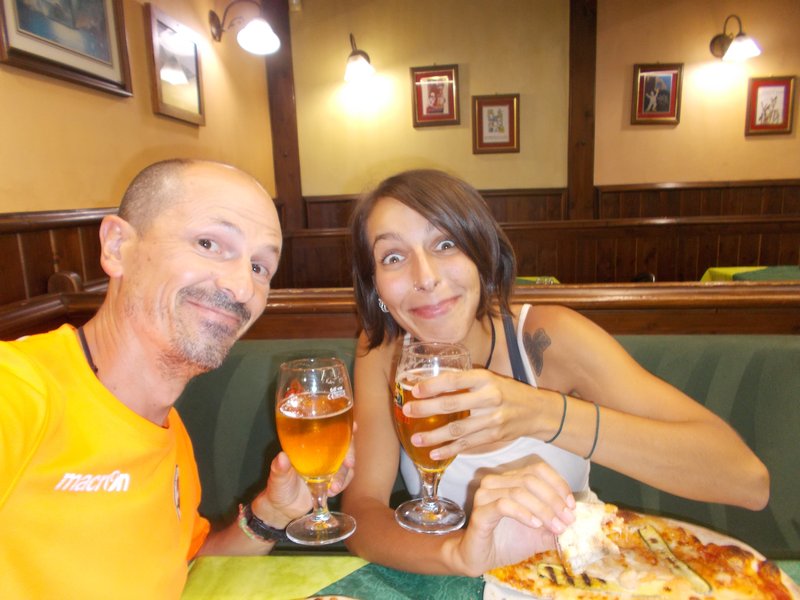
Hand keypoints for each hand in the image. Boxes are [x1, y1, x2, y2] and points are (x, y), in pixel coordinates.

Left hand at [251, 430, 355, 526]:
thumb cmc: (278, 487)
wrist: (284, 508)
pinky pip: (346, 477)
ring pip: (347, 463)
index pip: (328, 429)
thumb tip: (282, 457)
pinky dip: (342, 483)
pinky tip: (332, 491)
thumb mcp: (277, 477)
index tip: (353, 426)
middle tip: (349, 463)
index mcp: (308, 444)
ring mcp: (330, 465)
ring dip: (344, 474)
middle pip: (345, 444)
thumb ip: (279, 468)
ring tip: (333, 487)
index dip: (343, 424)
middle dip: (350, 452)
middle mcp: (322, 452)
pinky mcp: (334, 478)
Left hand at [403, 369, 534, 459]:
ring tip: (416, 439)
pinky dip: (449, 450)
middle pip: (452, 405)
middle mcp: (489, 398)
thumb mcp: (489, 378)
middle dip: (426, 409)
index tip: (415, 389)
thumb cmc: (507, 391)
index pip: (454, 381)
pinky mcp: (494, 436)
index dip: (433, 385)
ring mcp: (492, 419)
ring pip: (457, 430)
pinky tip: (434, 454)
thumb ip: (466, 381)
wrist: (537, 411)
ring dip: (434, 436)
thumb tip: (432, 384)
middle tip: (407, 411)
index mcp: (485, 379)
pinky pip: (467, 445)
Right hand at [449, 460, 575, 576]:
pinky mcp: (480, 512)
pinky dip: (524, 514)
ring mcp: (485, 495)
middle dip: (553, 500)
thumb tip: (577, 518)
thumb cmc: (508, 542)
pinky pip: (504, 505)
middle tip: (567, 520)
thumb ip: (556, 523)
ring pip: (519, 491)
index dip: (558, 484)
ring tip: (556, 527)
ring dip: (543, 510)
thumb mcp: (539, 533)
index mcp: (510, 480)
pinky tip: (536, 526)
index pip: (537, 469)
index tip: (572, 505)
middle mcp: (496, 482)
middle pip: (530, 479)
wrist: (480, 559)